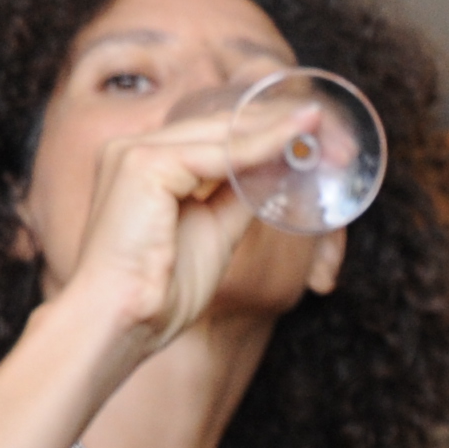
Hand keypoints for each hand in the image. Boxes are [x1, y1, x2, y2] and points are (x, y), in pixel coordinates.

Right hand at [47, 109, 297, 361]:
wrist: (120, 322)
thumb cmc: (159, 293)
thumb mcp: (215, 232)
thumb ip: (238, 196)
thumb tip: (276, 169)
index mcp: (144, 165)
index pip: (212, 136)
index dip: (263, 133)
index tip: (313, 138)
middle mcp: (133, 149)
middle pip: (217, 126)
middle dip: (276, 125)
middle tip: (327, 128)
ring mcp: (133, 151)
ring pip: (219, 133)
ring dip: (275, 129)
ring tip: (318, 126)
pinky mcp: (142, 164)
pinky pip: (215, 152)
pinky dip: (257, 147)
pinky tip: (291, 142)